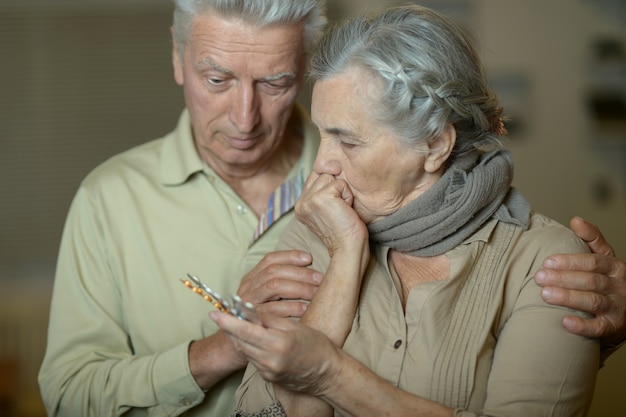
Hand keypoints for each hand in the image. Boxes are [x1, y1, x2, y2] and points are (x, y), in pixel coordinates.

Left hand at [211, 310, 340, 395]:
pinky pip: (252, 359)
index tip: (215, 313)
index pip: (246, 331)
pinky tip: (251, 339)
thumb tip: (251, 311)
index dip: (229, 322)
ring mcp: (268, 371)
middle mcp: (270, 360)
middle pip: (240, 342)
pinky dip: (249, 347)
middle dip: (229, 328)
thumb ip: (271, 320)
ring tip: (235, 324)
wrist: (327, 374)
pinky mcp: (268, 377)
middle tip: (221, 316)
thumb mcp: (295, 327)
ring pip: (244, 351)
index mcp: (278, 343)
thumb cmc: (316, 345)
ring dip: (238, 337)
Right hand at [238, 250, 322, 317]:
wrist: (238, 344)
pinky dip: (292, 307)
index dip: (290, 256)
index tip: (309, 258)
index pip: (270, 259)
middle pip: (274, 271)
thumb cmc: (260, 319)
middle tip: (320, 279)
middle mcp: (248, 288)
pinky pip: (274, 309)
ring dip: (299, 288)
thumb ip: (279, 284)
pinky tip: (306, 308)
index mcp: (251, 279)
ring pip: (275, 286)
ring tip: (317, 293)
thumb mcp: (265, 297)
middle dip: (300, 273)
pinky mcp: (253, 320)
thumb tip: (306, 269)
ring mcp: (249, 303)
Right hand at [295, 172, 367, 255]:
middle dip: (336, 189)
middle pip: (322, 174)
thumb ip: (324, 189)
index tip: (335, 210)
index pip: (315, 178)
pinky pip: (340, 183)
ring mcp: (308, 200)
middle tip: (339, 211)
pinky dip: (348, 196)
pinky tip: (345, 211)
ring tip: (341, 210)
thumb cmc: (345, 231)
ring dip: (342, 192)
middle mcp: (300, 203)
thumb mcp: (330, 208)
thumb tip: (332, 165)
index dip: (331, 189)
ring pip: (330, 177)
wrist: (348, 249)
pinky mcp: (320, 198)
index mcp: (300, 206)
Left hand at [535, 216, 625, 345]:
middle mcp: (619, 287)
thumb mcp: (606, 259)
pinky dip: (583, 326)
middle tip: (540, 277)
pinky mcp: (613, 327)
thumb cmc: (609, 280)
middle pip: (591, 281)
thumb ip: (592, 239)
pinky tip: (565, 322)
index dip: (570, 261)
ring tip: (545, 295)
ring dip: (569, 298)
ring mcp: (618, 308)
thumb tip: (576, 220)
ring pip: (593, 301)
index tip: (547, 262)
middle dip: (564, 278)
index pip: (593, 262)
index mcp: (616, 267)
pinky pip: (599, 328)